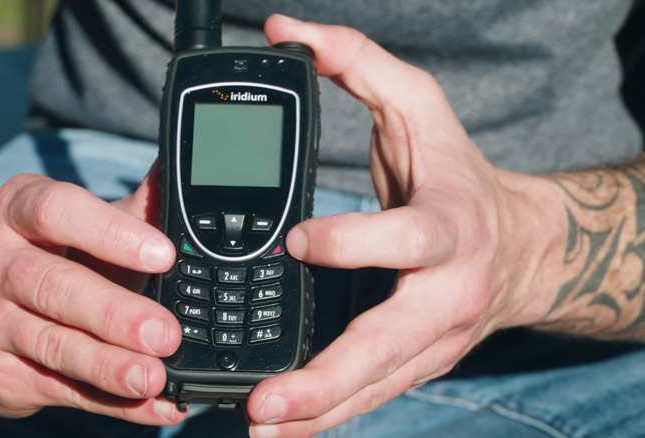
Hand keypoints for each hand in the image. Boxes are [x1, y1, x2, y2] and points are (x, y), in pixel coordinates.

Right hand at [0, 163, 187, 424]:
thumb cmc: (39, 251)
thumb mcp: (75, 221)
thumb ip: (132, 210)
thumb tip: (181, 179)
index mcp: (16, 212)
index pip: (58, 212)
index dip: (111, 234)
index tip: (164, 254)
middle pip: (55, 287)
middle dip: (114, 313)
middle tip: (164, 332)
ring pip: (54, 346)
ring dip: (109, 366)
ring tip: (155, 375)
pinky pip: (63, 391)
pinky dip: (113, 402)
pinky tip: (154, 403)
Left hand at [248, 15, 545, 436]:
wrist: (520, 246)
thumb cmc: (458, 177)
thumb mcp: (421, 107)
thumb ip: (359, 64)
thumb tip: (289, 31)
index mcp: (447, 229)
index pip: (406, 240)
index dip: (353, 242)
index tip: (296, 241)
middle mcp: (443, 295)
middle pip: (387, 344)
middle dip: (327, 377)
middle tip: (267, 399)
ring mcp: (432, 340)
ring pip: (375, 386)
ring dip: (318, 414)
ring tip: (260, 430)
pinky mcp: (417, 362)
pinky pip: (371, 394)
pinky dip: (327, 417)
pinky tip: (282, 430)